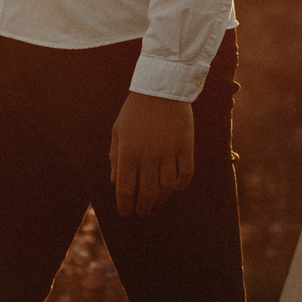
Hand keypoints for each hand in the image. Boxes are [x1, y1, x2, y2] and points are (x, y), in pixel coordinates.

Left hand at [109, 92, 194, 218]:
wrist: (160, 88)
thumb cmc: (135, 110)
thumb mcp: (118, 131)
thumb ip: (115, 157)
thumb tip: (115, 182)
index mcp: (128, 153)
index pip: (125, 189)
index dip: (125, 205)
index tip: (125, 213)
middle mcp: (148, 156)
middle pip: (147, 193)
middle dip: (144, 207)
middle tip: (143, 211)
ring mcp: (169, 152)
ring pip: (167, 187)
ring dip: (162, 198)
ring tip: (158, 201)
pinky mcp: (185, 146)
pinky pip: (186, 173)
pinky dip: (182, 185)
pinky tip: (177, 188)